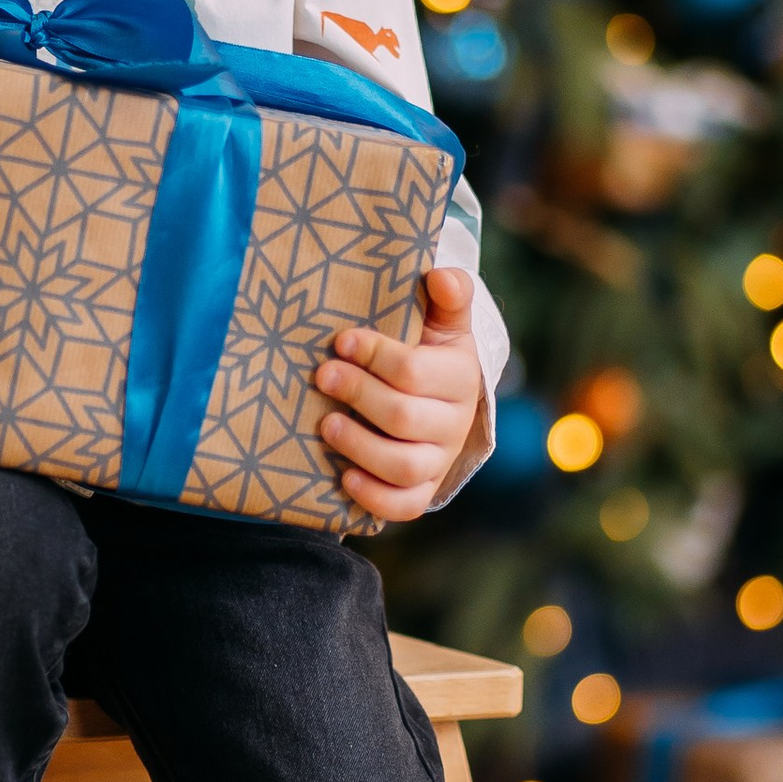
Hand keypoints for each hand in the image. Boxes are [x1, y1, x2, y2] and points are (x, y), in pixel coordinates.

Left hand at [311, 265, 482, 524]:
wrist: (438, 400)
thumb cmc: (428, 351)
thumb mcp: (443, 320)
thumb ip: (449, 294)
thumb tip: (439, 276)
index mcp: (460, 377)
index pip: (416, 372)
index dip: (375, 356)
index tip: (341, 341)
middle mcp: (454, 424)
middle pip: (404, 417)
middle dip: (358, 394)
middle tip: (322, 376)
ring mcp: (438, 461)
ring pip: (402, 464)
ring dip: (359, 446)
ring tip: (325, 425)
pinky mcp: (421, 491)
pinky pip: (404, 505)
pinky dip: (373, 496)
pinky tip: (343, 477)